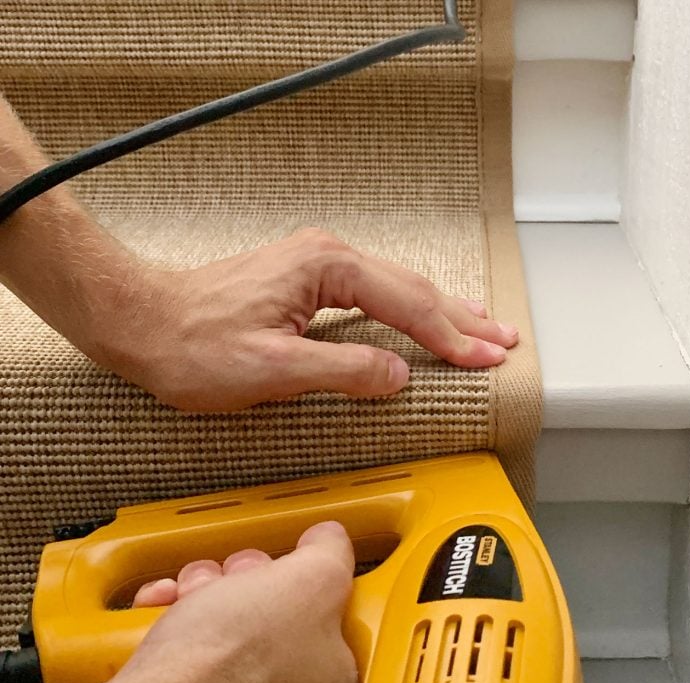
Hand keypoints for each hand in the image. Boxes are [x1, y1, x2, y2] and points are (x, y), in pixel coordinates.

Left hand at [87, 229, 518, 411]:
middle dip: (462, 319)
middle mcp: (326, 258)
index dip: (453, 337)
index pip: (408, 305)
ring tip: (481, 328)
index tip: (488, 358)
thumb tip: (398, 376)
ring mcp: (315, 268)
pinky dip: (408, 311)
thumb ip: (344, 372)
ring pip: (397, 288)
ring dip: (441, 312)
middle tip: (504, 341)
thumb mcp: (274, 371)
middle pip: (412, 289)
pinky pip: (374, 295)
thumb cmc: (194, 346)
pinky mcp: (304, 284)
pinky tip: (422, 320)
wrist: (144, 325)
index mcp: (326, 270)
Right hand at [108, 521, 359, 682]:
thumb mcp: (313, 580)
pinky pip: (192, 657)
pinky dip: (174, 625)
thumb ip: (332, 554)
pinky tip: (162, 611)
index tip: (298, 565)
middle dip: (251, 583)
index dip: (315, 581)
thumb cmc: (236, 669)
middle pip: (282, 621)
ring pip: (232, 633)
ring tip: (194, 594)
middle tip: (241, 580)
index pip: (344, 621)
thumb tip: (330, 541)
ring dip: (206, 596)